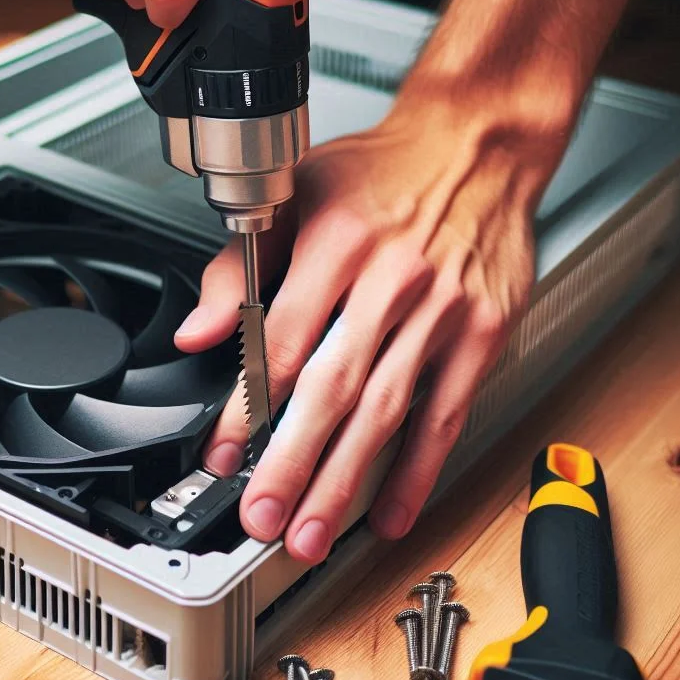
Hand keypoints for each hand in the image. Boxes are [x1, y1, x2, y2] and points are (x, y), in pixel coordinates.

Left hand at [175, 95, 557, 562]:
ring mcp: (442, 310)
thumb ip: (240, 266)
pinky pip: (448, 411)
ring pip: (387, 410)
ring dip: (346, 479)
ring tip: (311, 532)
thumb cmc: (383, 171)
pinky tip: (392, 509)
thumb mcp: (297, 193)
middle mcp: (391, 279)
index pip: (280, 341)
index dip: (247, 406)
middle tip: (261, 517)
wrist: (475, 146)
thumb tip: (196, 330)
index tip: (222, 454)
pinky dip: (420, 467)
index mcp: (336, 243)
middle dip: (293, 462)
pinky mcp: (482, 332)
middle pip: (333, 387)